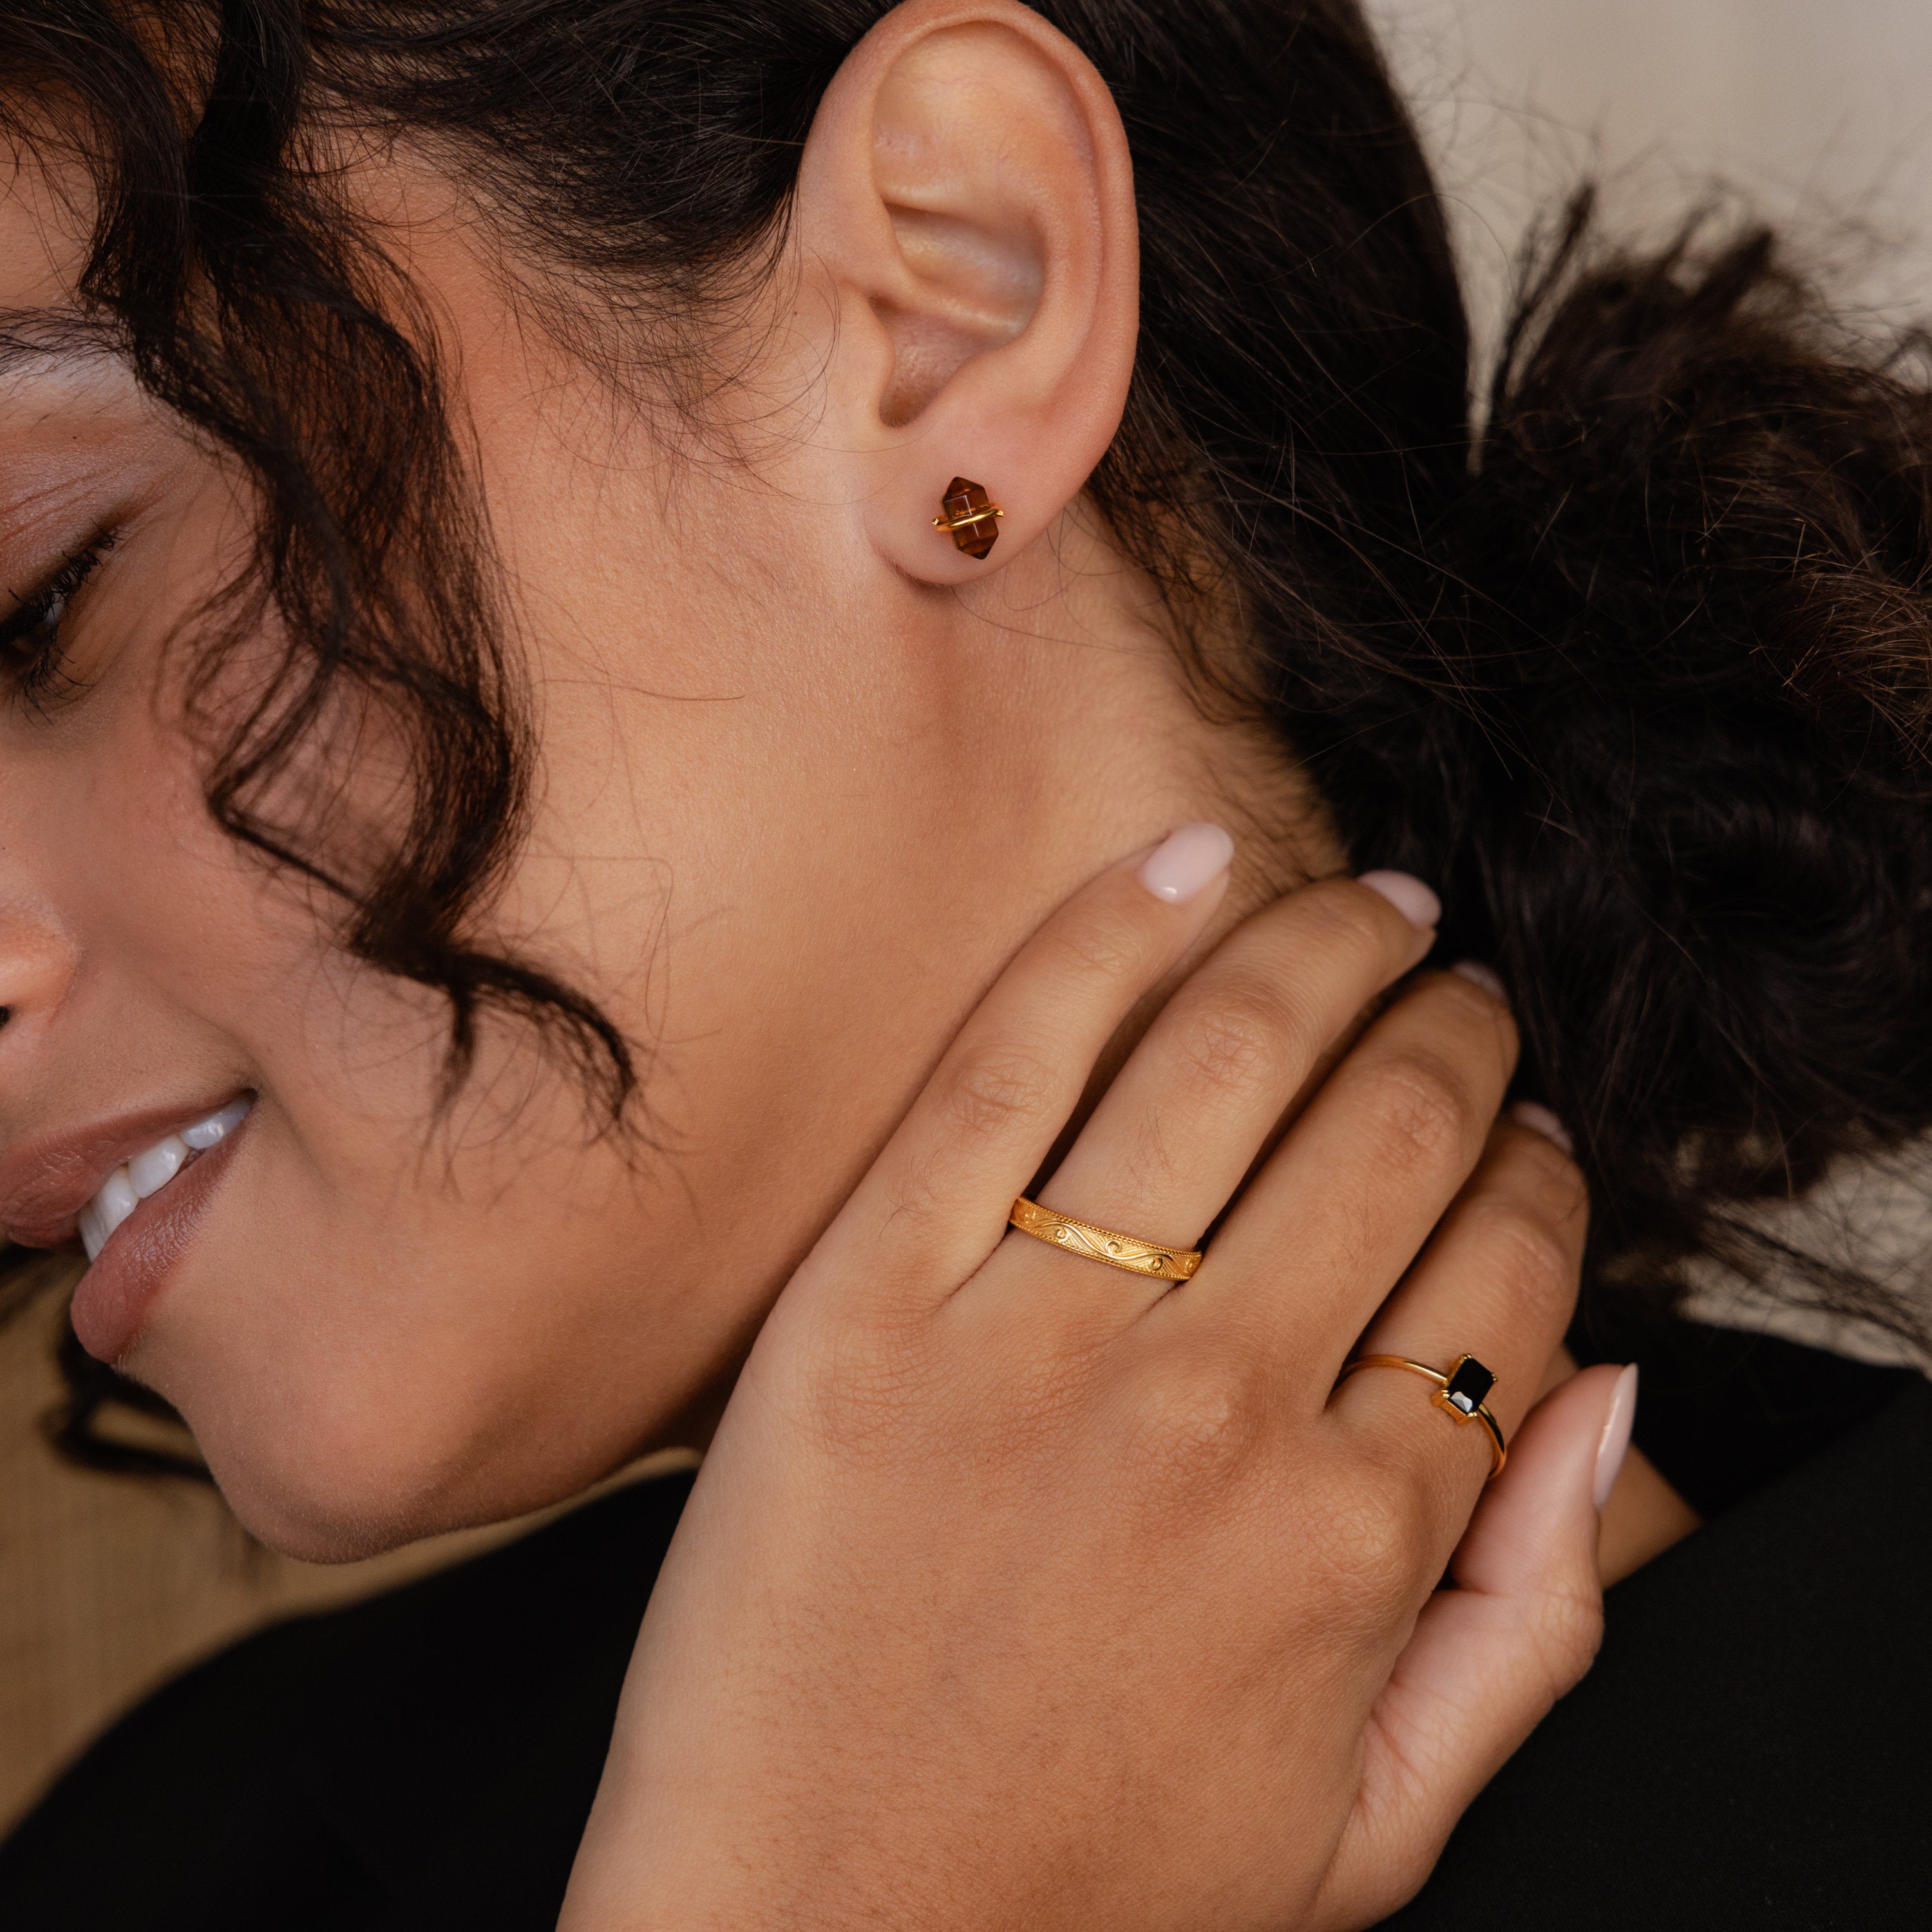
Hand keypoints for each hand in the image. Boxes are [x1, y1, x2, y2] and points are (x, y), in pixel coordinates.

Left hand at [563, 830, 1625, 1931]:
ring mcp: (1041, 1340)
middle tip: (1457, 983)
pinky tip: (1192, 859)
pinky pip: (1012, 1057)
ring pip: (1236, 1058)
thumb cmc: (1089, 1894)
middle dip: (1460, 1029)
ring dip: (1333, 945)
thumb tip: (1604, 1393)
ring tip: (1368, 906)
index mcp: (1361, 1533)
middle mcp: (1225, 1409)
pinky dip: (1118, 930)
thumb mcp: (1376, 1826)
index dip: (1535, 1170)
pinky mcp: (870, 1296)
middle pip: (1398, 1128)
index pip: (1511, 1261)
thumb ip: (1529, 1614)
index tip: (1519, 1130)